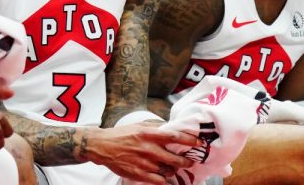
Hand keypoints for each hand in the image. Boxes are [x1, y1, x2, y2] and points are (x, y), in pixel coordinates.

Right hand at [83, 121, 199, 184]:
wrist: (102, 146)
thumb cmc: (122, 134)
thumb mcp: (140, 125)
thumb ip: (156, 127)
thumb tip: (172, 128)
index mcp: (149, 134)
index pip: (175, 137)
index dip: (190, 140)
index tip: (200, 142)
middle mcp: (148, 149)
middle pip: (174, 158)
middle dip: (186, 161)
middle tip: (190, 161)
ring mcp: (143, 163)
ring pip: (167, 171)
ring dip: (174, 170)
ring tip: (174, 167)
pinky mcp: (138, 174)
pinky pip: (158, 181)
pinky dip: (164, 180)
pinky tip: (166, 178)